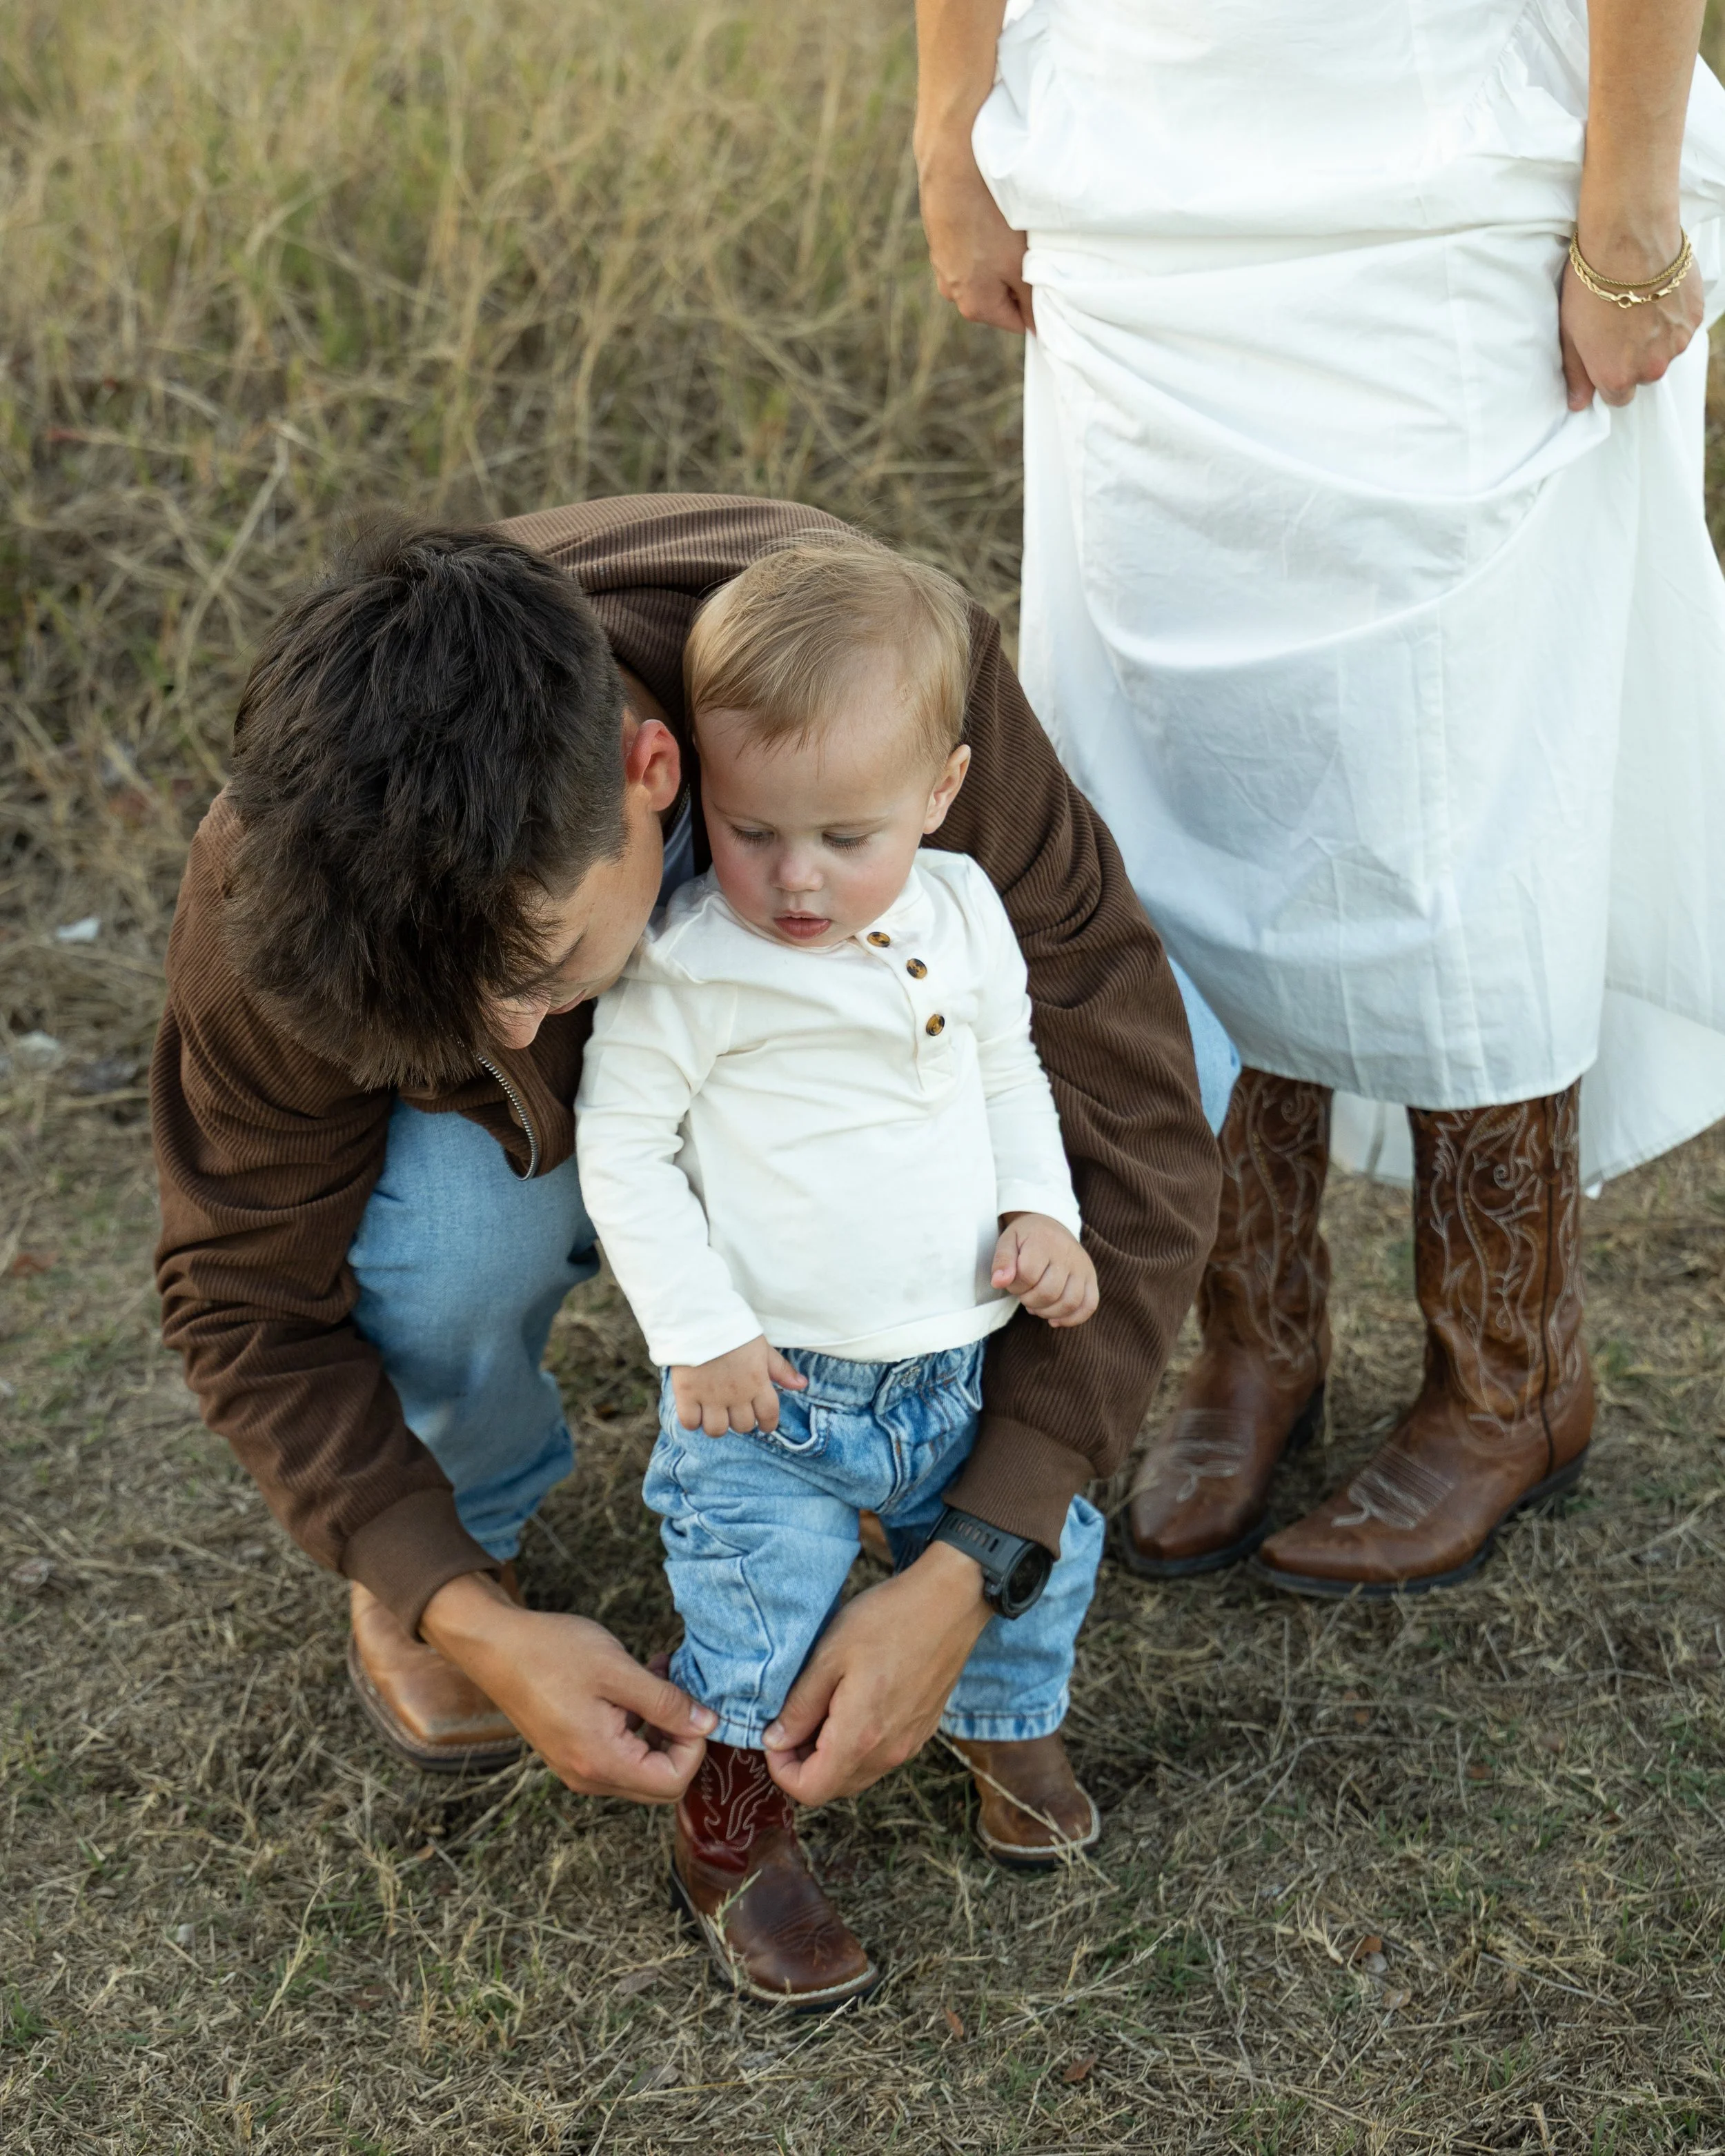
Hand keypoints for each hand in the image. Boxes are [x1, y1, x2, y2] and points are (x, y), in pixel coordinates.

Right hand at [421, 1571, 715, 1801]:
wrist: (495, 1646)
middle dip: (680, 1739)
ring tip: (659, 1674)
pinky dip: (638, 1724)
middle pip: (660, 1783)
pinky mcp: (572, 1752)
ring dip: (660, 1727)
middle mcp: (589, 1777)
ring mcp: (578, 1767)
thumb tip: (708, 1724)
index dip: (695, 1746)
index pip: (673, 1783)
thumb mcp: (618, 1671)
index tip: (692, 1703)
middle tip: (680, 1691)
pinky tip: (637, 1682)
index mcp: (601, 1762)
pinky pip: (619, 1752)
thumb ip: (666, 1702)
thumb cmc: (551, 1652)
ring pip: (641, 1767)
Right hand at [671, 1335, 807, 1435]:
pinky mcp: (687, 1393)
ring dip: (717, 1424)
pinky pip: (689, 1422)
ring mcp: (710, 1396)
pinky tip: (694, 1410)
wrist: (701, 1316)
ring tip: (714, 1413)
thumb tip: (801, 1385)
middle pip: (743, 1426)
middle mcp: (736, 1395)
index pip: (769, 1416)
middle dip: (741, 1421)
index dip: (768, 1424)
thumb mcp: (762, 1347)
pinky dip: (692, 1421)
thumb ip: (781, 1369)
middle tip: (734, 1410)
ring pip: (716, 1430)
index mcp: (757, 1383)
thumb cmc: (734, 1329)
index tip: (764, 1424)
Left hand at [762, 1539, 991, 1803]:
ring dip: (830, 1755)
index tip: (775, 1733)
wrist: (950, 1602)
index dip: (781, 1769)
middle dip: (803, 1762)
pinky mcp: (921, 1731)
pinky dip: (857, 1744)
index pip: (810, 1790)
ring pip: (857, 1774)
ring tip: (822, 1706)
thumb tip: (775, 1740)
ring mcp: (909, 1745)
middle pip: (833, 1787)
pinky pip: (880, 1756)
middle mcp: (888, 1753)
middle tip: (794, 1717)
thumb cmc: (887, 1620)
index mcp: (860, 1737)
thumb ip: (800, 1706)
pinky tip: (853, 1702)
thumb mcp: (829, 1655)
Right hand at [916, 136, 1033, 333]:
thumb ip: (1029, 299)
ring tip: (1007, 232)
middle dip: (1016, 281)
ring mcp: (942, 267)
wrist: (953, 164)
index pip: (1017, 322)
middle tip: (1029, 252)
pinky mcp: (939, 241)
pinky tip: (988, 220)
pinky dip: (982, 242)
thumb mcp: (1019, 264)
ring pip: (984, 274)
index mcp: (975, 306)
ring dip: (999, 260)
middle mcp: (953, 293)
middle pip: (998, 299)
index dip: (1035, 304)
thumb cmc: (990, 217)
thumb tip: (1037, 326)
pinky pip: (968, 252)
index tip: (1046, 279)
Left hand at [991, 1211, 1097, 1326]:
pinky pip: (1089, 1305)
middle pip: (1049, 1292)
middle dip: (1029, 1301)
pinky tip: (1055, 1319)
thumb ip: (1002, 1261)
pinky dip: (1072, 1319)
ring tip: (1037, 1306)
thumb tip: (998, 1283)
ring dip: (1048, 1312)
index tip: (1012, 1282)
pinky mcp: (1091, 1278)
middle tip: (1024, 1294)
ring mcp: (1082, 1267)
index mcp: (1044, 1242)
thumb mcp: (1007, 1241)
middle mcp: (1067, 1254)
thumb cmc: (1026, 1237)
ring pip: (1069, 1302)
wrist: (1051, 1225)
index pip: (1028, 1275)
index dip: (1015, 1287)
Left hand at [1560, 212, 1703, 410]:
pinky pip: (1682, 326)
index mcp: (1617, 377)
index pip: (1618, 398)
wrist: (1628, 243)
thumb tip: (1578, 403)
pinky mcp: (1695, 317)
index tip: (1606, 356)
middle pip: (1644, 375)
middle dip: (1634, 358)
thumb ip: (1577, 373)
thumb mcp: (1571, 334)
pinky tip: (1657, 293)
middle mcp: (1651, 367)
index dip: (1611, 376)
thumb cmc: (1592, 287)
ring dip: (1655, 336)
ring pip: (1666, 351)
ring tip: (1640, 305)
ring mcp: (1676, 343)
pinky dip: (1672, 315)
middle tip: (1621, 325)